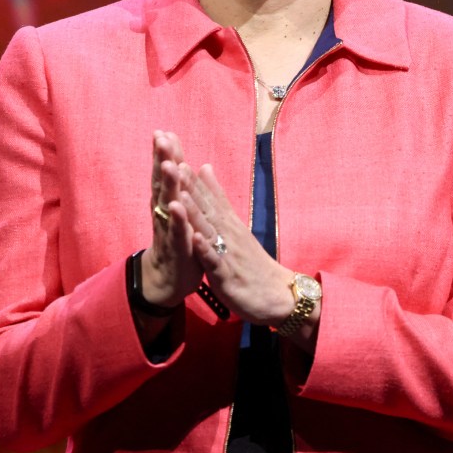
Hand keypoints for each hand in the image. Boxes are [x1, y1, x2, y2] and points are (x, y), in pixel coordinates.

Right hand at [140, 130, 206, 307]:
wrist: (168, 281)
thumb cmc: (177, 242)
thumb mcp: (179, 213)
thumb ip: (177, 187)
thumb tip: (175, 160)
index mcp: (168, 203)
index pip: (166, 175)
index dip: (166, 154)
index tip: (164, 131)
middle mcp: (165, 214)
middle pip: (163, 183)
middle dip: (162, 160)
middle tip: (160, 137)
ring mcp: (169, 231)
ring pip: (168, 204)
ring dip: (168, 184)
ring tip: (167, 164)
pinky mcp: (177, 249)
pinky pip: (177, 232)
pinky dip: (178, 219)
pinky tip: (175, 206)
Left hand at [176, 161, 295, 329]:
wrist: (278, 295)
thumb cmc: (253, 264)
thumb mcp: (235, 228)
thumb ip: (219, 200)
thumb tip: (205, 168)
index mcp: (228, 225)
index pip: (209, 196)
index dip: (192, 177)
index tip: (176, 156)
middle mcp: (229, 234)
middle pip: (207, 207)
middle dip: (189, 186)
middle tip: (173, 162)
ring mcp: (228, 254)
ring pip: (209, 231)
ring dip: (194, 212)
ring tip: (179, 194)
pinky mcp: (228, 276)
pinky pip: (215, 262)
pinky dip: (205, 250)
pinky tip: (195, 239)